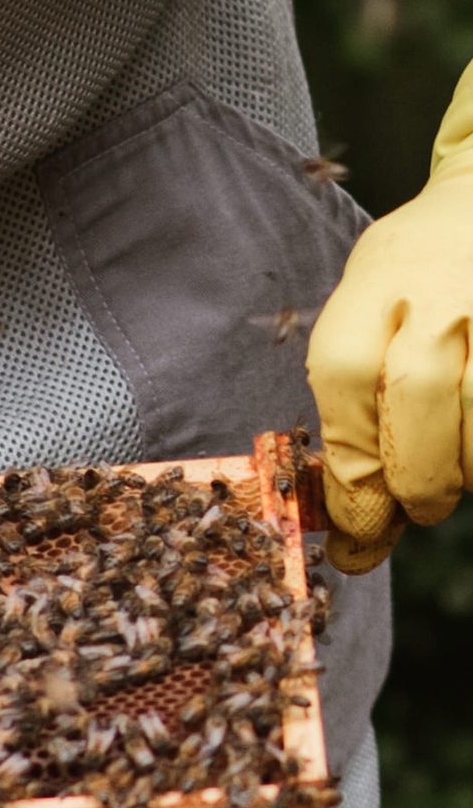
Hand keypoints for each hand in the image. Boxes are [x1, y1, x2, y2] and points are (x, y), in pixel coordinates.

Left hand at [308, 62, 472, 573]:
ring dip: (466, 468)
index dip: (352, 473)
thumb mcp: (367, 315)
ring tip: (455, 471)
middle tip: (418, 508)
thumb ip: (354, 408)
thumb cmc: (417, 278)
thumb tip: (349, 525)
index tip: (355, 529)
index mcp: (373, 288)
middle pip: (419, 399)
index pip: (346, 387)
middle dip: (415, 480)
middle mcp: (440, 287)